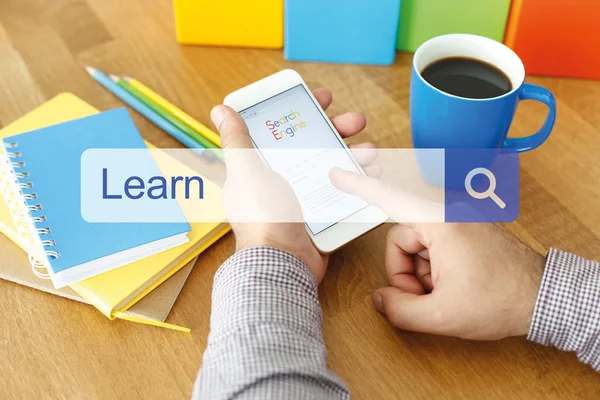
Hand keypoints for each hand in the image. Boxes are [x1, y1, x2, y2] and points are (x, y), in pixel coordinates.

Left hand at [210, 88, 374, 283]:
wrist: (284, 263)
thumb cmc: (262, 217)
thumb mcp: (247, 172)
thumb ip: (237, 142)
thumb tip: (221, 110)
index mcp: (262, 168)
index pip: (283, 130)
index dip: (303, 112)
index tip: (323, 100)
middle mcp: (283, 180)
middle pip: (313, 145)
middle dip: (337, 130)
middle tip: (356, 121)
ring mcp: (304, 197)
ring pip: (333, 166)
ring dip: (353, 153)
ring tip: (370, 150)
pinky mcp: (322, 213)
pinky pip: (343, 190)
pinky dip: (359, 180)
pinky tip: (372, 173)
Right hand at [331, 171, 544, 339]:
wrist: (545, 297)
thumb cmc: (502, 299)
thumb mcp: (443, 314)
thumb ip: (401, 308)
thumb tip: (381, 299)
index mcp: (440, 222)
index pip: (389, 197)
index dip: (358, 186)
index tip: (337, 173)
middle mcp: (448, 213)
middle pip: (401, 238)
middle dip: (405, 271)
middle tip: (423, 296)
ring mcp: (459, 220)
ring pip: (416, 245)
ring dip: (421, 273)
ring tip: (444, 294)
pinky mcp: (466, 230)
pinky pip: (434, 245)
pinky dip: (434, 268)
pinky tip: (451, 286)